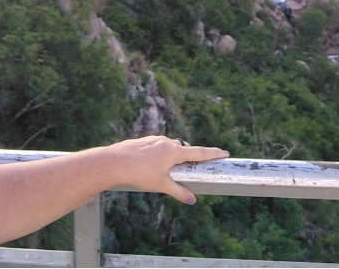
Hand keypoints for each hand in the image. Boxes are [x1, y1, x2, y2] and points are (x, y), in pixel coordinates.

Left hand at [105, 136, 228, 204]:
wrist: (114, 163)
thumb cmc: (139, 174)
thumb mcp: (161, 185)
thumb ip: (178, 191)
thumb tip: (192, 199)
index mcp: (174, 151)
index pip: (199, 152)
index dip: (213, 153)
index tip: (224, 152)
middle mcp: (166, 142)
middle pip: (184, 148)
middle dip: (190, 156)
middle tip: (195, 166)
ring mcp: (154, 139)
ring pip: (169, 146)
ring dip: (174, 155)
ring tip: (170, 169)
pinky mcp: (143, 141)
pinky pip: (157, 146)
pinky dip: (160, 154)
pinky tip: (152, 165)